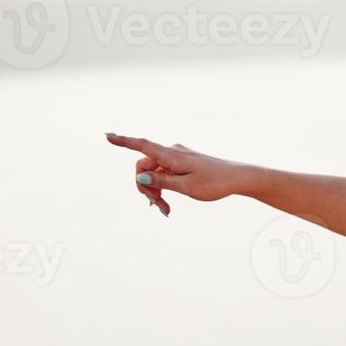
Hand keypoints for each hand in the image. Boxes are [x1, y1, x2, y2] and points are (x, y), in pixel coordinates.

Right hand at [104, 134, 250, 215]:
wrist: (237, 178)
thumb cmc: (214, 183)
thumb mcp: (186, 187)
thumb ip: (161, 182)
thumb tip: (139, 177)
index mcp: (172, 155)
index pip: (142, 146)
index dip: (123, 142)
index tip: (107, 136)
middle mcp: (172, 152)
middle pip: (144, 167)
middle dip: (145, 187)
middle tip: (159, 206)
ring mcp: (177, 157)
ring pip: (153, 173)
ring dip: (155, 190)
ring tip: (165, 208)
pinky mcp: (182, 163)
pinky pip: (164, 174)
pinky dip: (163, 187)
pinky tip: (166, 203)